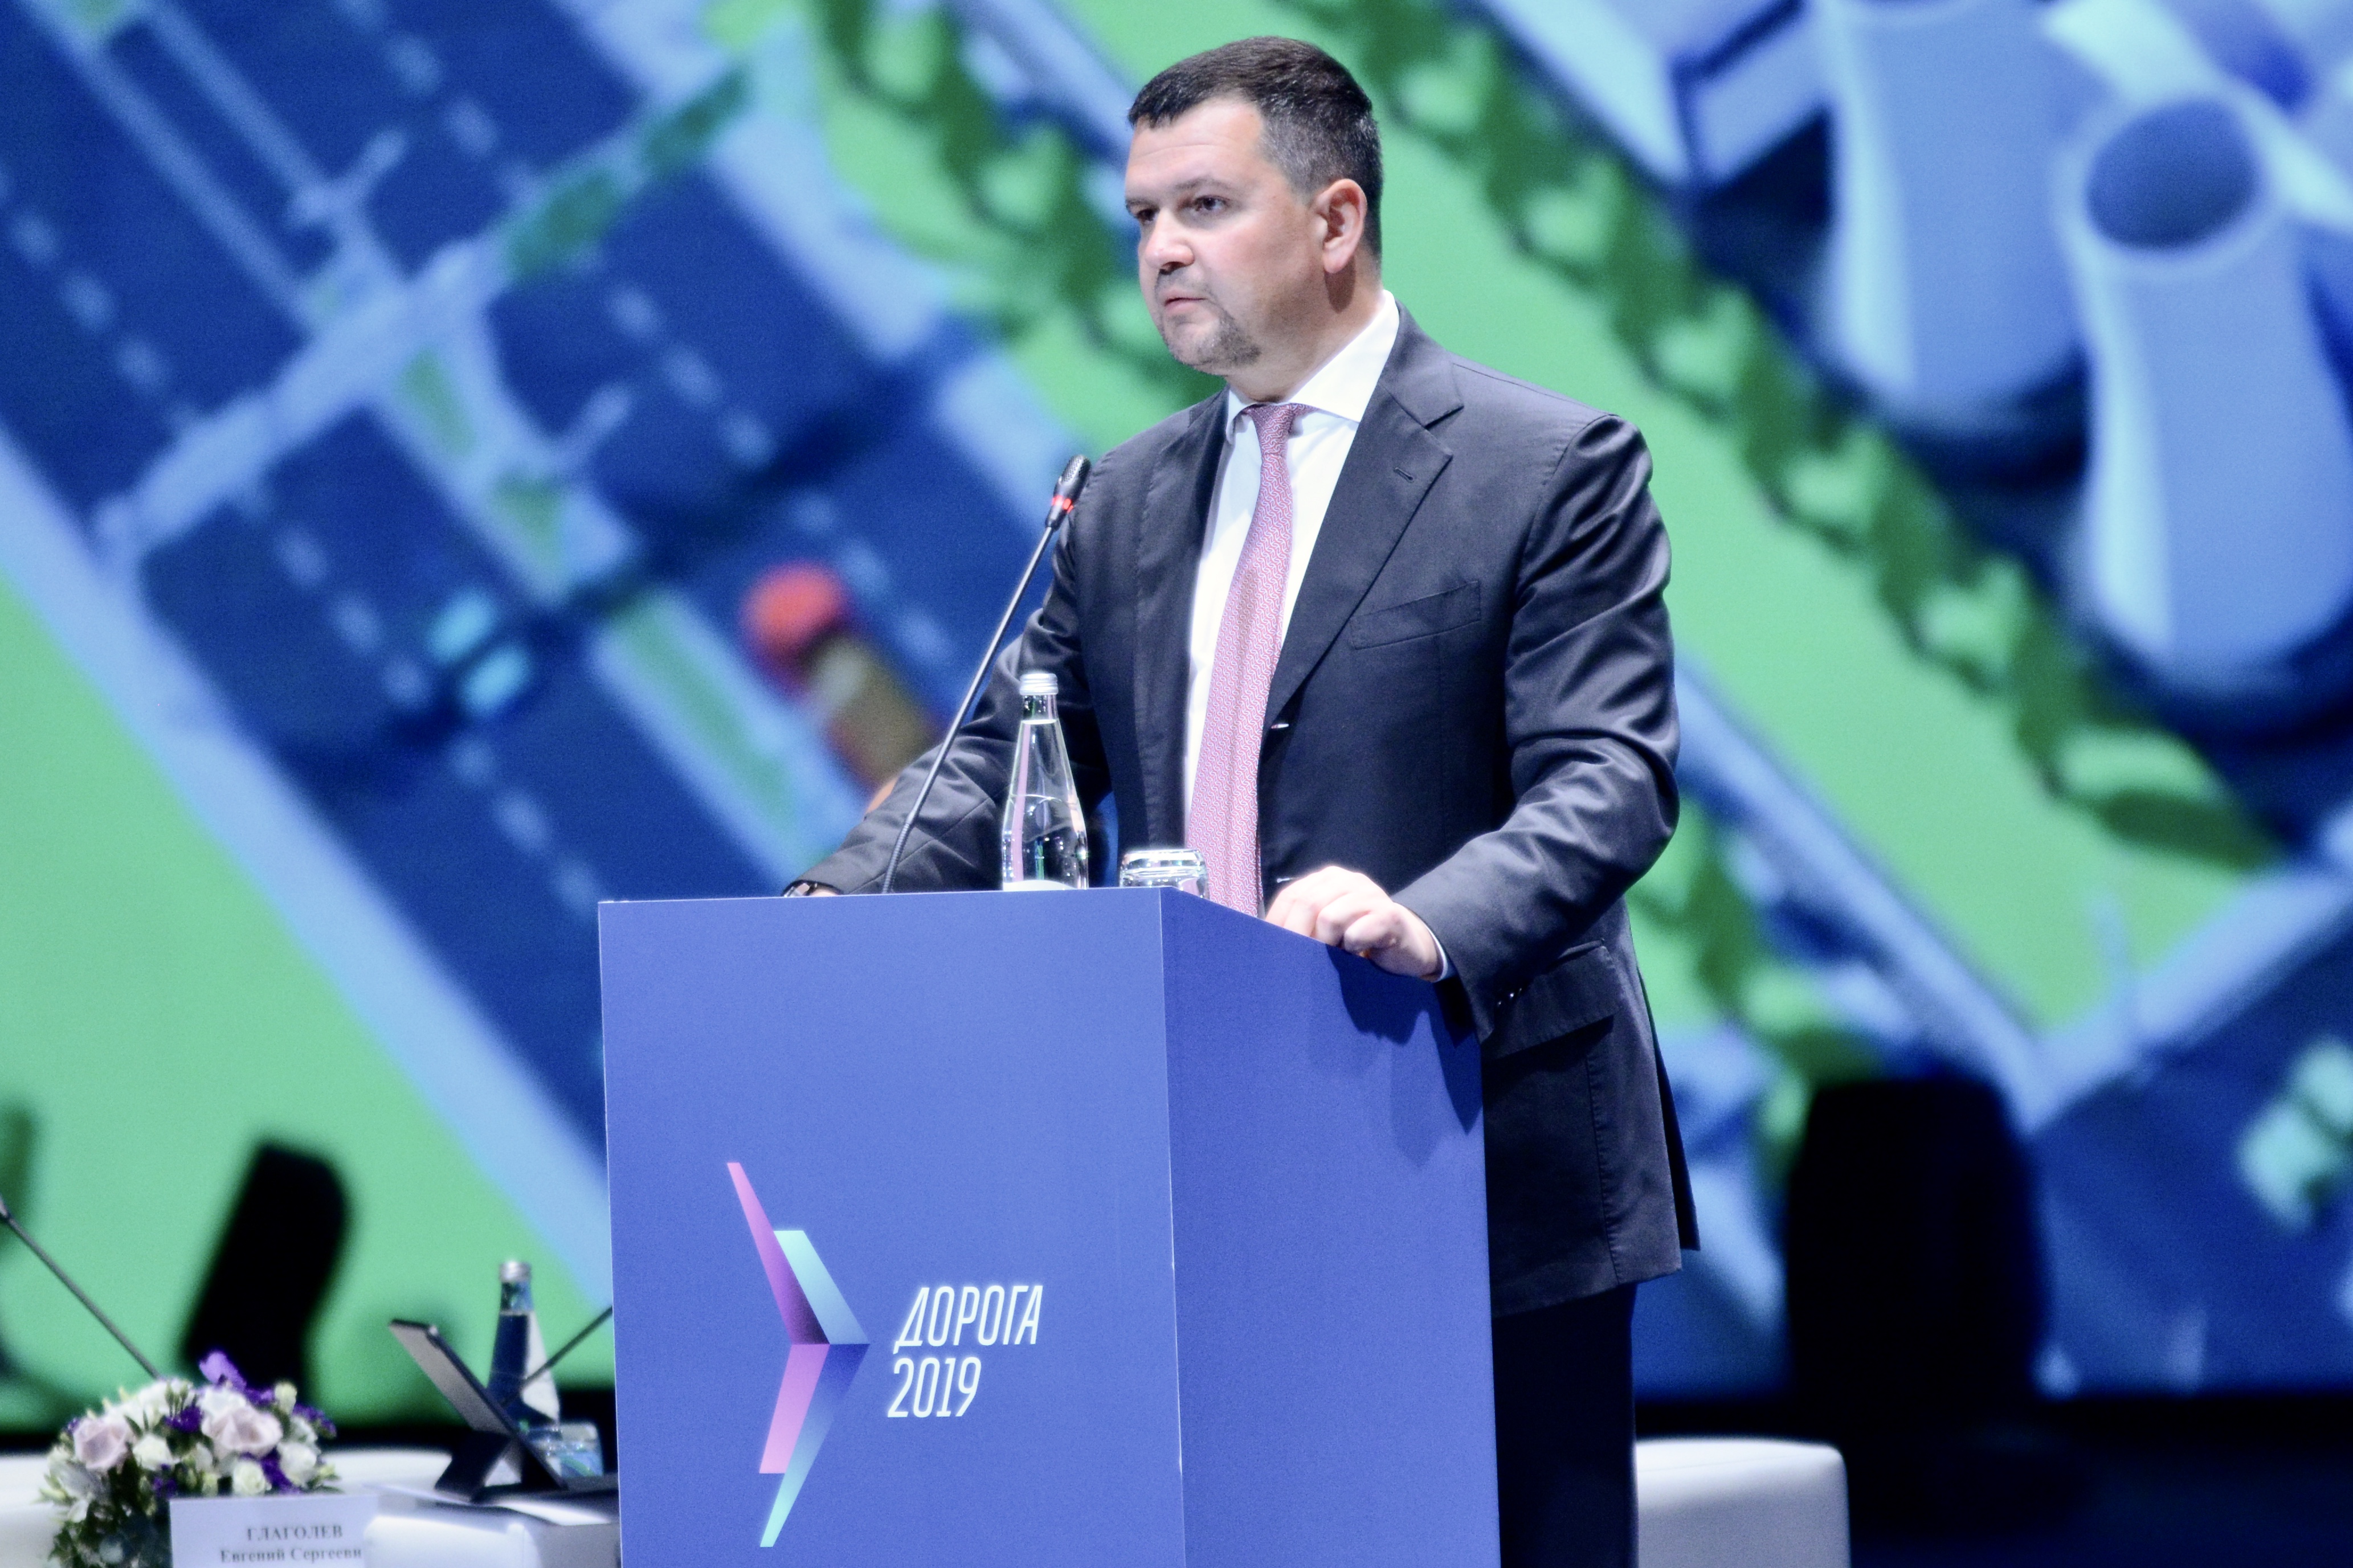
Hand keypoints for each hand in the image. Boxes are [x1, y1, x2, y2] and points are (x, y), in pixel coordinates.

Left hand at [1264, 867, 1443, 979]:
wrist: (1407, 945)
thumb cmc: (1359, 938)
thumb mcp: (1327, 927)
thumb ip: (1303, 924)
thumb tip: (1265, 940)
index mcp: (1328, 879)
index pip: (1291, 895)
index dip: (1278, 923)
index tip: (1272, 950)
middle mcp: (1349, 880)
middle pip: (1308, 904)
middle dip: (1298, 937)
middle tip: (1298, 961)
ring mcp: (1371, 895)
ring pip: (1330, 918)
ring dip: (1325, 945)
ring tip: (1330, 958)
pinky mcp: (1389, 915)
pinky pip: (1358, 932)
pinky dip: (1351, 948)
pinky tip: (1356, 954)